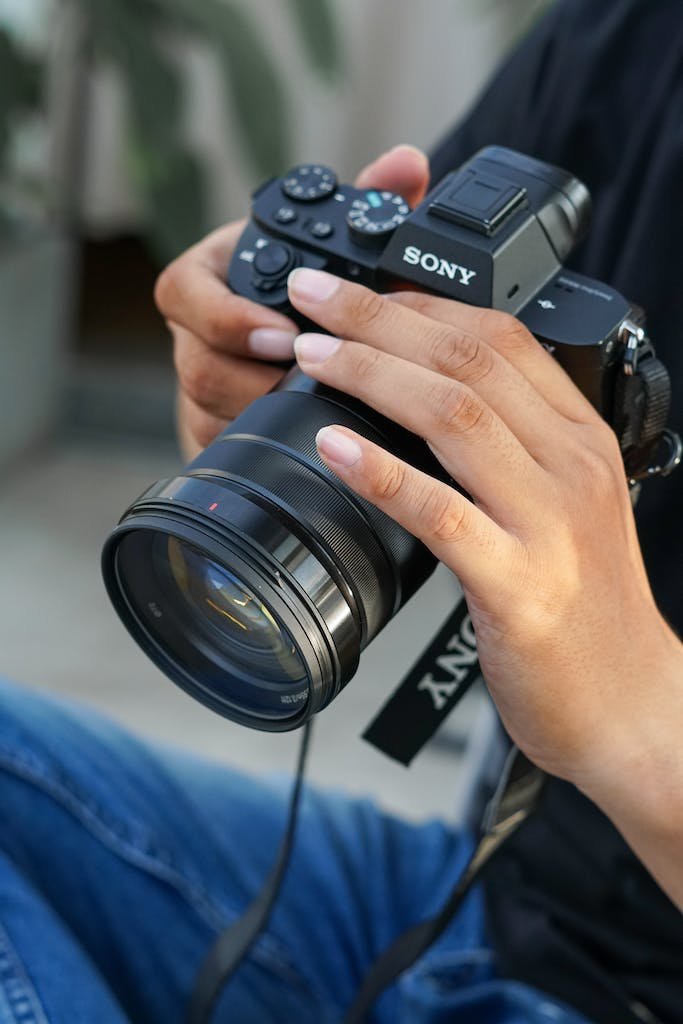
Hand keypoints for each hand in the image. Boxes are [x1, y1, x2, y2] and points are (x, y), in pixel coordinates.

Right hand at [154, 145, 430, 459]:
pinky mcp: (211, 428)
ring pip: (206, 408)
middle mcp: (200, 332)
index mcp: (216, 277)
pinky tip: (303, 436)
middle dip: (252, 376)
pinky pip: (218, 441)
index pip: (182, 291)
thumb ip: (373, 203)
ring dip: (261, 409)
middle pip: (195, 362)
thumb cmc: (323, 290)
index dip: (225, 316)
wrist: (308, 346)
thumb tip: (407, 163)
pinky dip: (261, 439)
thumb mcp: (347, 246)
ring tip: (315, 406)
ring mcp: (203, 384)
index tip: (283, 332)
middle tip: (307, 378)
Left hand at [286, 268, 682, 792]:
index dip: (422, 304)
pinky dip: (383, 474)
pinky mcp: (520, 587)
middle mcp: (571, 467)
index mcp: (580, 440)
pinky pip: (443, 514)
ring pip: (455, 416)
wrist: (630, 704)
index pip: (503, 337)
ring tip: (310, 356)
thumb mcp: (565, 507)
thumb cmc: (585, 607)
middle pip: (468, 360)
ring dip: (372, 374)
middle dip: (379, 317)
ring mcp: (550, 524)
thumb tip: (422, 407)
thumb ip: (510, 453)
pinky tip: (334, 447)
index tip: (360, 291)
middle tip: (312, 298)